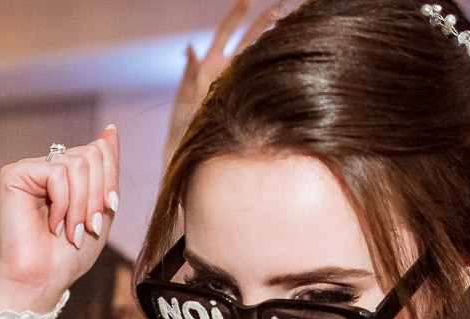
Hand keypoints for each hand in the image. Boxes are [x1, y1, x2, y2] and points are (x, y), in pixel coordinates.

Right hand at [0, 126, 121, 311]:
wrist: (45, 279)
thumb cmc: (70, 254)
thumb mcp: (101, 207)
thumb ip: (107, 168)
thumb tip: (110, 129)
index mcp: (68, 173)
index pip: (100, 150)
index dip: (109, 181)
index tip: (106, 211)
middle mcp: (47, 166)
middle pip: (91, 154)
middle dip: (97, 195)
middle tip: (88, 226)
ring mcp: (30, 169)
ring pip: (77, 163)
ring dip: (81, 204)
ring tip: (72, 230)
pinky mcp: (14, 175)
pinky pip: (56, 173)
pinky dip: (63, 203)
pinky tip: (53, 224)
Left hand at [170, 1, 283, 147]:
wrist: (190, 153)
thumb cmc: (182, 128)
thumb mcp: (183, 97)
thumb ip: (189, 72)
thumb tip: (189, 47)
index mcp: (210, 66)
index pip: (226, 32)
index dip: (237, 15)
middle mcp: (226, 72)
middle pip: (248, 40)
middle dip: (263, 23)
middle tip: (279, 8)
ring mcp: (237, 86)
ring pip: (257, 58)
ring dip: (271, 43)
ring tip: (287, 26)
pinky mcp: (243, 100)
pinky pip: (259, 82)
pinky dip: (272, 69)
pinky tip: (287, 60)